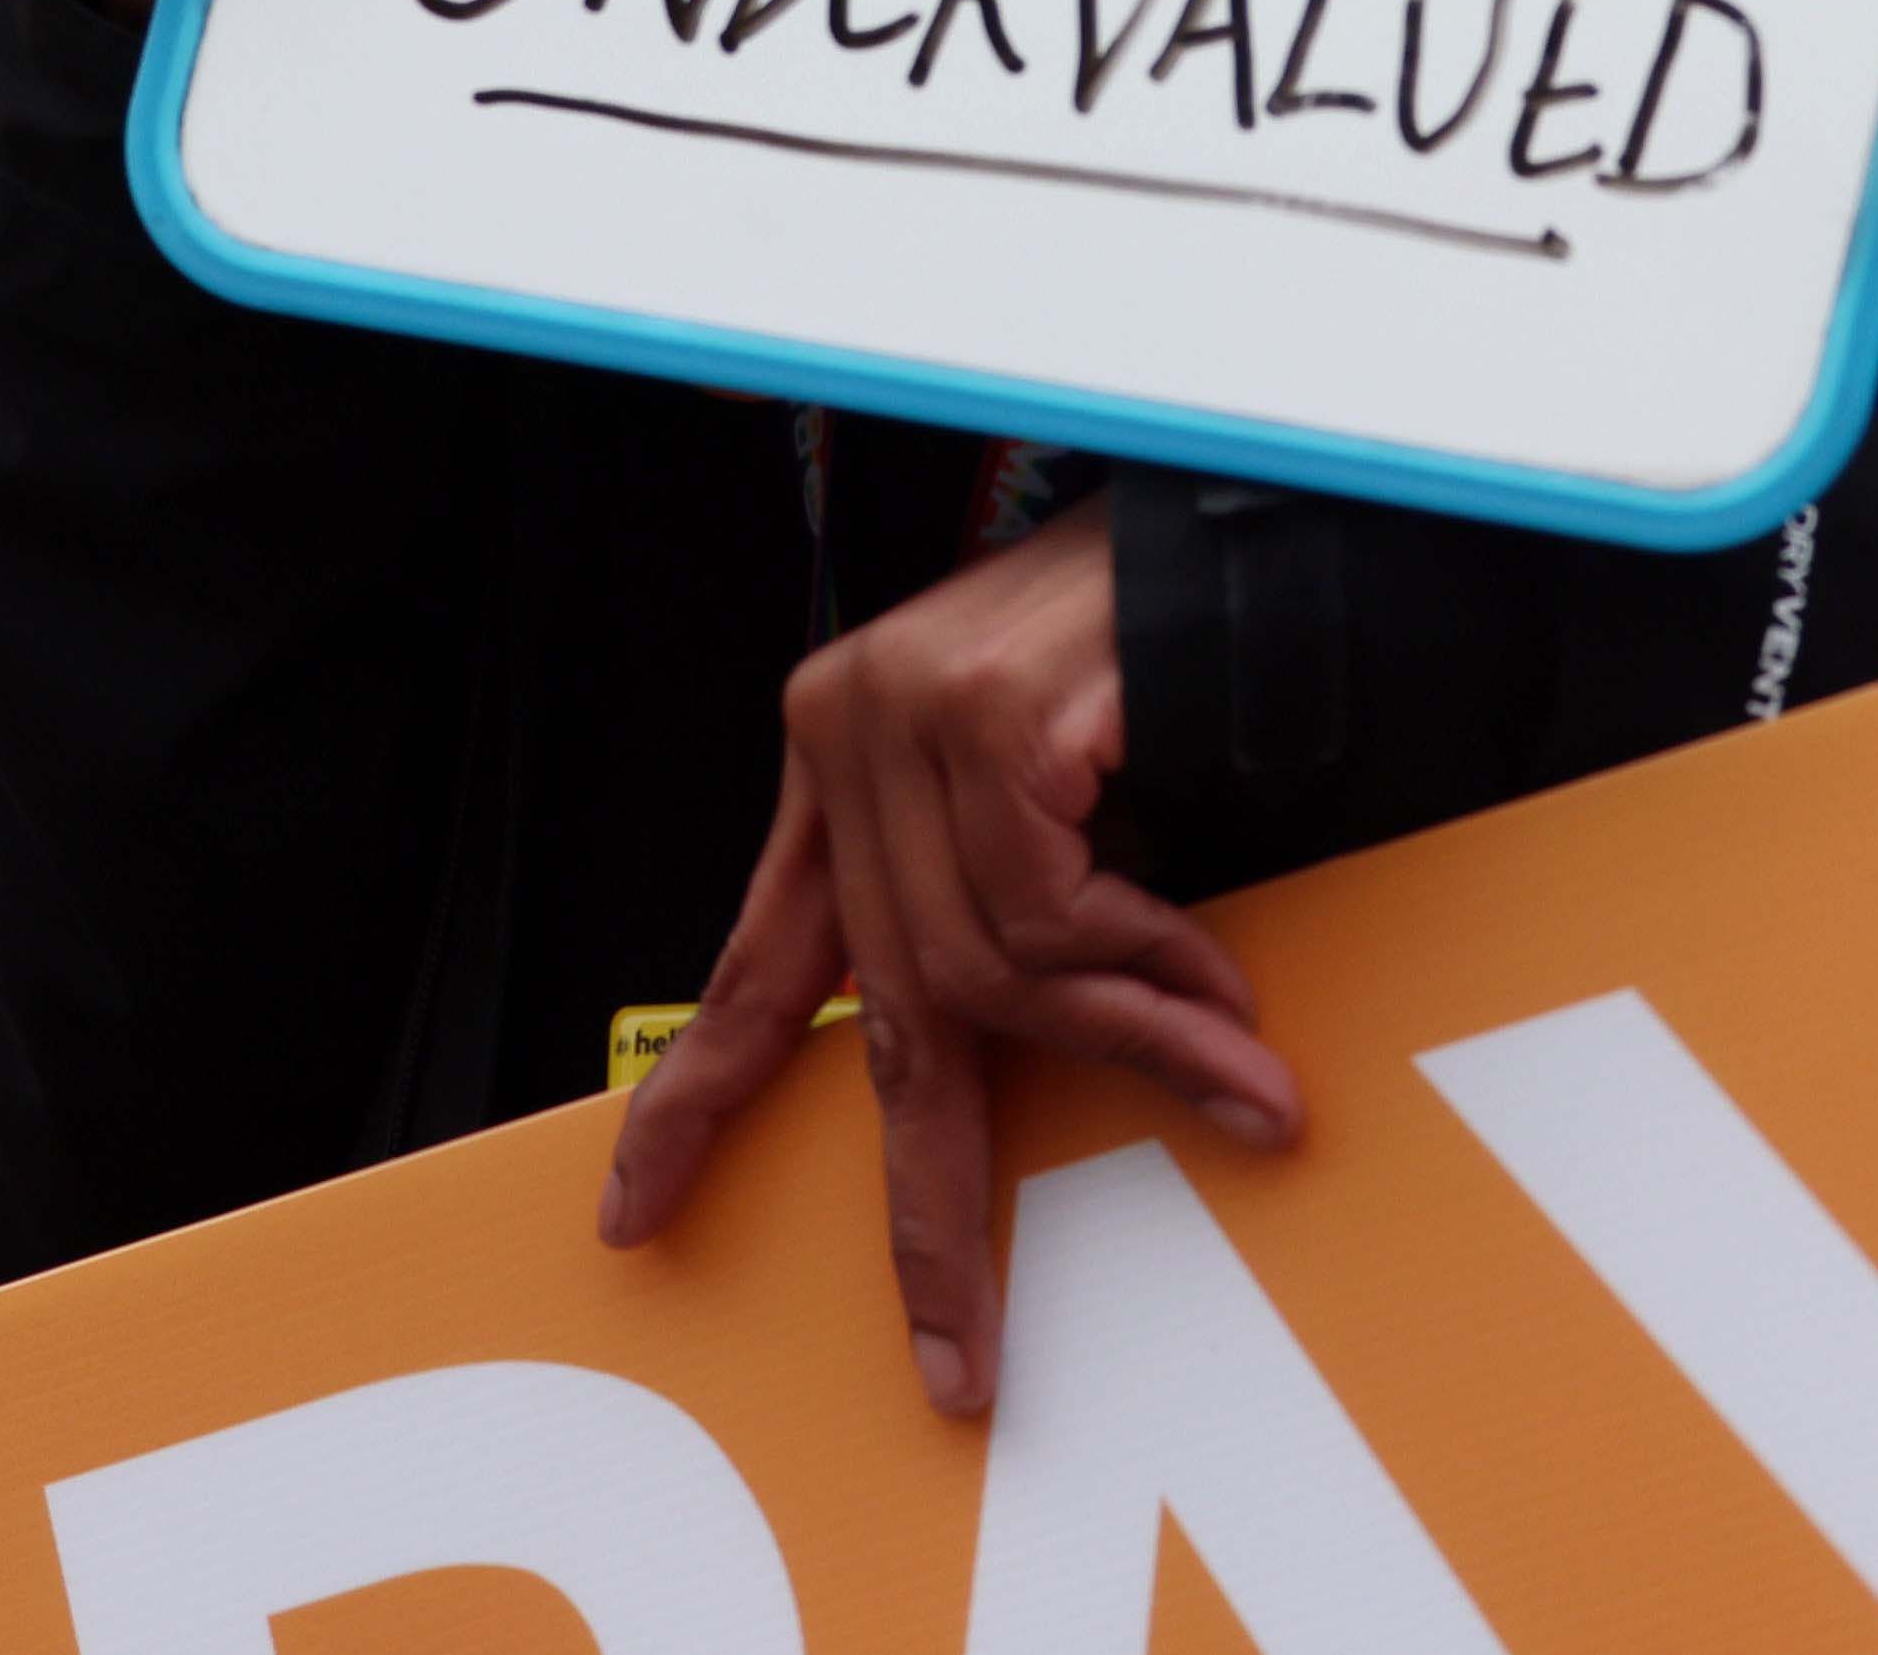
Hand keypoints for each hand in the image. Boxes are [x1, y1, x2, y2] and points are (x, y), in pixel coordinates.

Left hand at [592, 505, 1296, 1413]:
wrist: (1242, 528)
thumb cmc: (1156, 662)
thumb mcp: (1059, 807)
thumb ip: (1001, 913)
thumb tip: (1002, 1071)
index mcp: (841, 753)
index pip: (758, 961)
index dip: (699, 1102)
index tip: (636, 1212)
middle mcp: (849, 730)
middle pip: (880, 1014)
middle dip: (925, 1209)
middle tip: (960, 1349)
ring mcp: (905, 714)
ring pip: (988, 976)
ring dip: (1133, 1047)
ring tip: (1238, 1075)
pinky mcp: (979, 715)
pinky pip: (1052, 917)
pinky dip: (1150, 973)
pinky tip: (1219, 986)